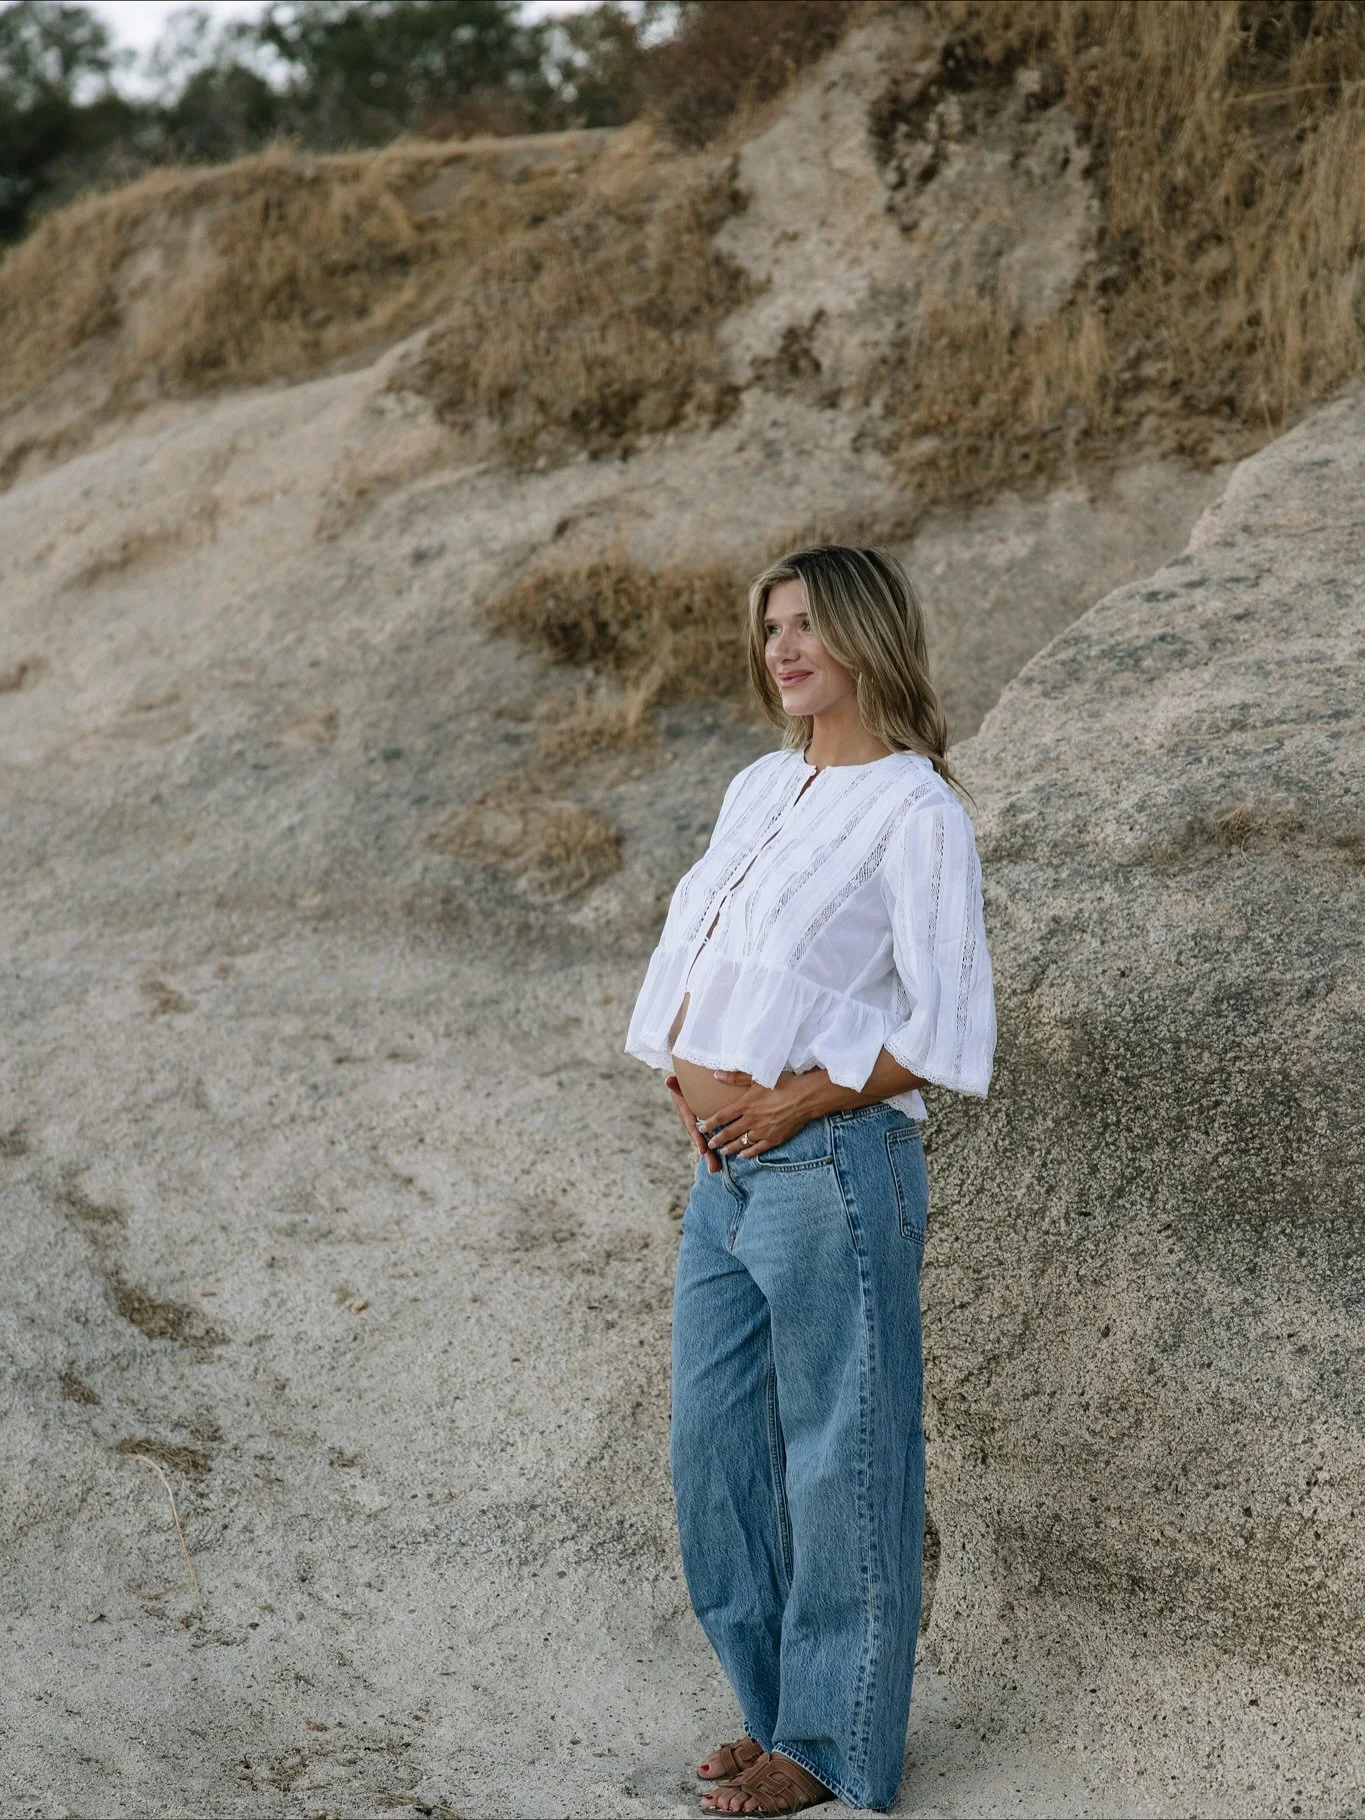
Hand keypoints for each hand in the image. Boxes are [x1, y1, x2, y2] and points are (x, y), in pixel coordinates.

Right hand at [665, 1074, 720, 1172]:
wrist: (680, 1086)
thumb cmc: (682, 1084)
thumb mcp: (679, 1083)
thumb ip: (675, 1083)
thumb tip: (667, 1080)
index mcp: (686, 1114)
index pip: (692, 1127)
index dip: (698, 1139)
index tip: (703, 1150)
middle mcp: (690, 1123)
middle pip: (700, 1140)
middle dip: (707, 1154)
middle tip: (714, 1169)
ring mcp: (696, 1126)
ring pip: (705, 1142)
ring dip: (710, 1156)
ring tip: (716, 1170)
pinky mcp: (703, 1126)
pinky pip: (709, 1137)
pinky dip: (715, 1148)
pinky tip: (722, 1160)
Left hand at [698, 1069, 825, 1159]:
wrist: (805, 1097)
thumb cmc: (783, 1082)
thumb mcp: (758, 1077)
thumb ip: (736, 1077)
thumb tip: (716, 1074)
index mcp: (746, 1105)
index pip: (722, 1117)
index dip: (710, 1123)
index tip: (700, 1128)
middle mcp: (751, 1120)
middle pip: (729, 1132)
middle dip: (717, 1139)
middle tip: (709, 1144)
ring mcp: (763, 1131)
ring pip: (741, 1143)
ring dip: (730, 1148)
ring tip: (722, 1152)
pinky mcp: (774, 1138)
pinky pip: (758, 1149)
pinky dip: (748, 1153)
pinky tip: (742, 1156)